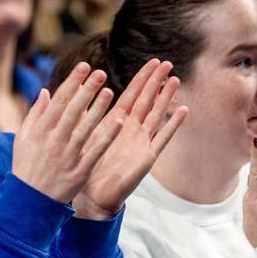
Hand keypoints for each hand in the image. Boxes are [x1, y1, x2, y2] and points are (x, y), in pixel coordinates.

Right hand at [11, 62, 123, 203]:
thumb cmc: (26, 167)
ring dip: (99, 109)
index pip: (59, 101)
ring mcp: (67, 156)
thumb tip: (45, 91)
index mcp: (40, 131)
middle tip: (101, 72)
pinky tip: (119, 122)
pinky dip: (107, 137)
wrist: (30, 201)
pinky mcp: (79, 170)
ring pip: (85, 128)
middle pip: (73, 111)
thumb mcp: (23, 139)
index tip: (84, 67)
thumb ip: (35, 114)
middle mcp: (54, 141)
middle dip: (87, 90)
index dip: (72, 82)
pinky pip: (95, 151)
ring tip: (110, 91)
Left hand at [72, 59, 188, 219]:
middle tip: (167, 62)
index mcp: (115, 123)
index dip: (142, 79)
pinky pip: (162, 138)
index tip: (152, 62)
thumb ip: (82, 115)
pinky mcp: (147, 157)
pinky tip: (184, 110)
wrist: (92, 195)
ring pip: (156, 115)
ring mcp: (141, 142)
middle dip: (156, 82)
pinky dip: (172, 124)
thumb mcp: (82, 136)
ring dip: (165, 98)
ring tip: (175, 79)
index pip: (131, 96)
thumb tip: (72, 92)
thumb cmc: (86, 167)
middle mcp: (131, 130)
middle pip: (146, 101)